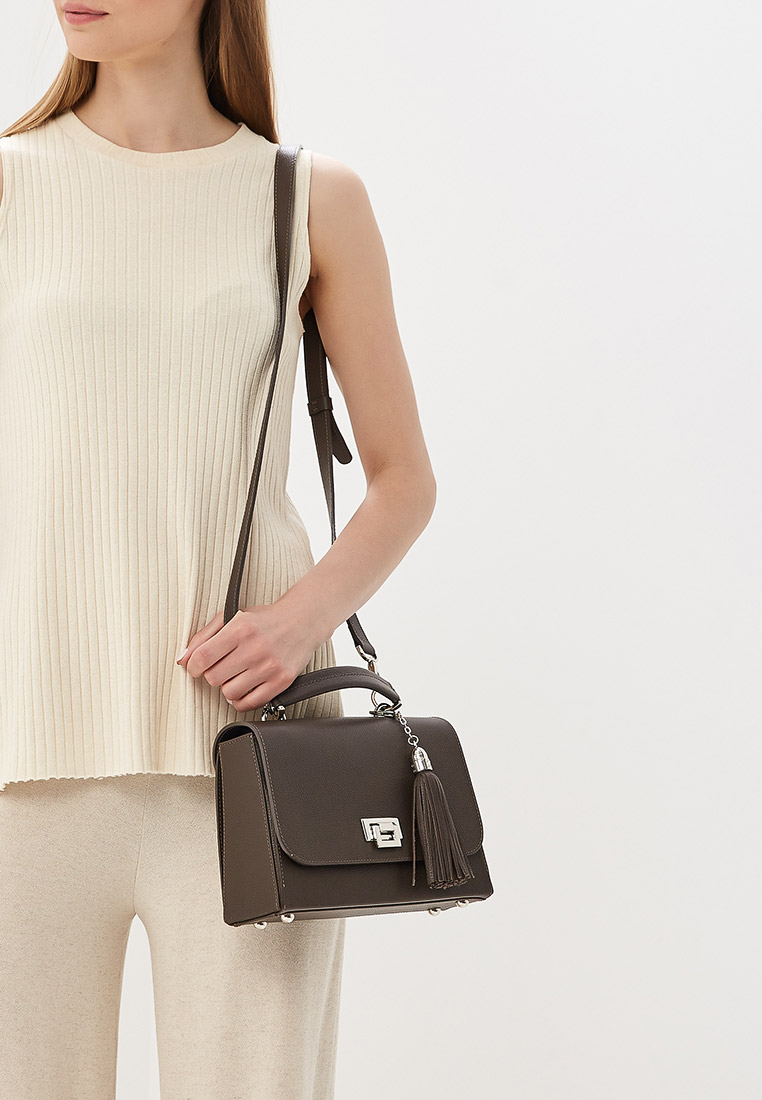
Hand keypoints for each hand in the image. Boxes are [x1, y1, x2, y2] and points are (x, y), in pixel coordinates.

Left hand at [175, 602, 320, 712]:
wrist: (303, 620)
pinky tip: (244, 686)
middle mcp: (255, 648)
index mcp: (240, 629)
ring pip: (229, 693)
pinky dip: (241, 698)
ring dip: (228, 686)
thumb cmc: (264, 619)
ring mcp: (270, 667)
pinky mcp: (281, 681)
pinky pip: (249, 703)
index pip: (202, 657)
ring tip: (236, 674)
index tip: (196, 666)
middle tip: (222, 666)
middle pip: (214, 678)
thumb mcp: (232, 617)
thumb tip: (182, 659)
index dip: (193, 666)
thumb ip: (203, 637)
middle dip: (212, 674)